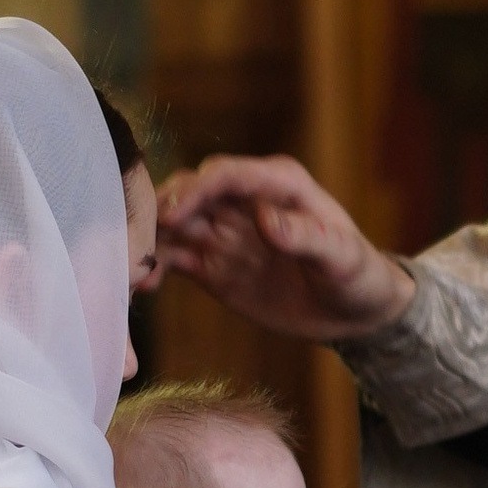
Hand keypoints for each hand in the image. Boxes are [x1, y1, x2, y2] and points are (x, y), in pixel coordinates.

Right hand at [153, 154, 416, 342]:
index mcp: (277, 184)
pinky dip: (155, 268)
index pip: (226, 175)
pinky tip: (142, 287)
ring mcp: (224, 233)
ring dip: (149, 242)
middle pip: (188, 193)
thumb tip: (265, 219)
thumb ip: (307, 236)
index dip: (196, 190)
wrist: (354, 312)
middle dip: (160, 211)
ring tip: (130, 268)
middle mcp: (243, 201)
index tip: (173, 214)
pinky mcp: (212, 265)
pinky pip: (174, 260)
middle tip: (137, 239)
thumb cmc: (357, 274)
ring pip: (173, 226)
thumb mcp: (342, 257)